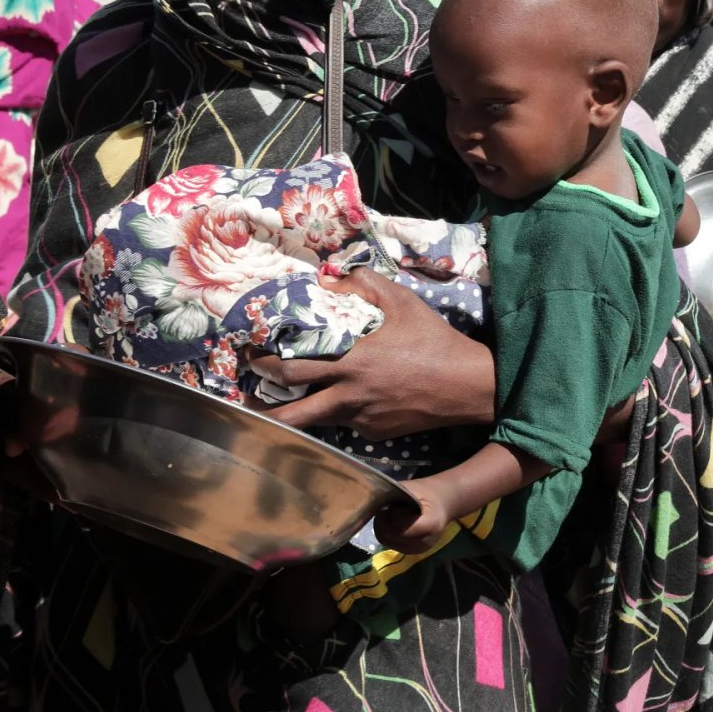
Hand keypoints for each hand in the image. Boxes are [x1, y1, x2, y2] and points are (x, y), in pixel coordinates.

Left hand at [247, 269, 495, 438]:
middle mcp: (348, 396)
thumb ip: (363, 284)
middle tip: (247, 390)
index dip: (261, 364)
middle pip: (289, 412)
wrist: (465, 386)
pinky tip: (338, 402)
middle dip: (260, 403)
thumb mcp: (402, 301)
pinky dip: (335, 413)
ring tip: (272, 409)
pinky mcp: (374, 434)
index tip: (248, 354)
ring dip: (291, 416)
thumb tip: (327, 277)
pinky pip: (345, 424)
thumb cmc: (433, 339)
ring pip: (313, 424)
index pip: (290, 369)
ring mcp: (360, 420)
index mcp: (350, 362)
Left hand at [374, 478, 451, 554]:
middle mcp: (425, 542)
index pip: (399, 528)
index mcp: (431, 524)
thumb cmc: (427, 493)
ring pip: (387, 541)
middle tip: (388, 508)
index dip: (391, 516)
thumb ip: (395, 495)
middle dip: (384, 521)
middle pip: (391, 536)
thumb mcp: (413, 488)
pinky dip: (388, 533)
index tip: (391, 505)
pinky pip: (390, 543)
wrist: (442, 503)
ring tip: (392, 515)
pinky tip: (395, 523)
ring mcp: (418, 549)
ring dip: (384, 527)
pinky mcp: (412, 552)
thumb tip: (373, 502)